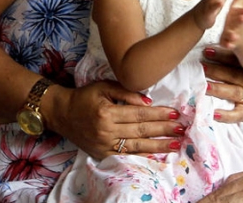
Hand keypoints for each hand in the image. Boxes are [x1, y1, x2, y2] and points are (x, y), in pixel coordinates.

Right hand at [50, 80, 184, 160]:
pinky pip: (126, 155)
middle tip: (181, 129)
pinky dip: (142, 154)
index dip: (158, 114)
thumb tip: (148, 102)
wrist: (61, 113)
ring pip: (136, 146)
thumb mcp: (104, 87)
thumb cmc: (85, 97)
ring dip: (158, 145)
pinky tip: (157, 154)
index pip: (139, 114)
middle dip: (163, 130)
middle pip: (140, 130)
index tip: (175, 113)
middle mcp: (106, 131)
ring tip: (175, 144)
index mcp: (106, 112)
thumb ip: (126, 92)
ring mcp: (104, 145)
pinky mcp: (102, 153)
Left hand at [202, 45, 242, 123]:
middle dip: (216, 70)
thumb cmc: (236, 83)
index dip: (221, 54)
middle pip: (233, 75)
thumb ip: (223, 62)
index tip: (206, 51)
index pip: (234, 60)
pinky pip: (237, 115)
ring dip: (218, 89)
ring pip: (234, 92)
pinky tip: (214, 114)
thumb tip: (203, 50)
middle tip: (201, 66)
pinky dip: (226, 115)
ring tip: (205, 87)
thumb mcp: (234, 70)